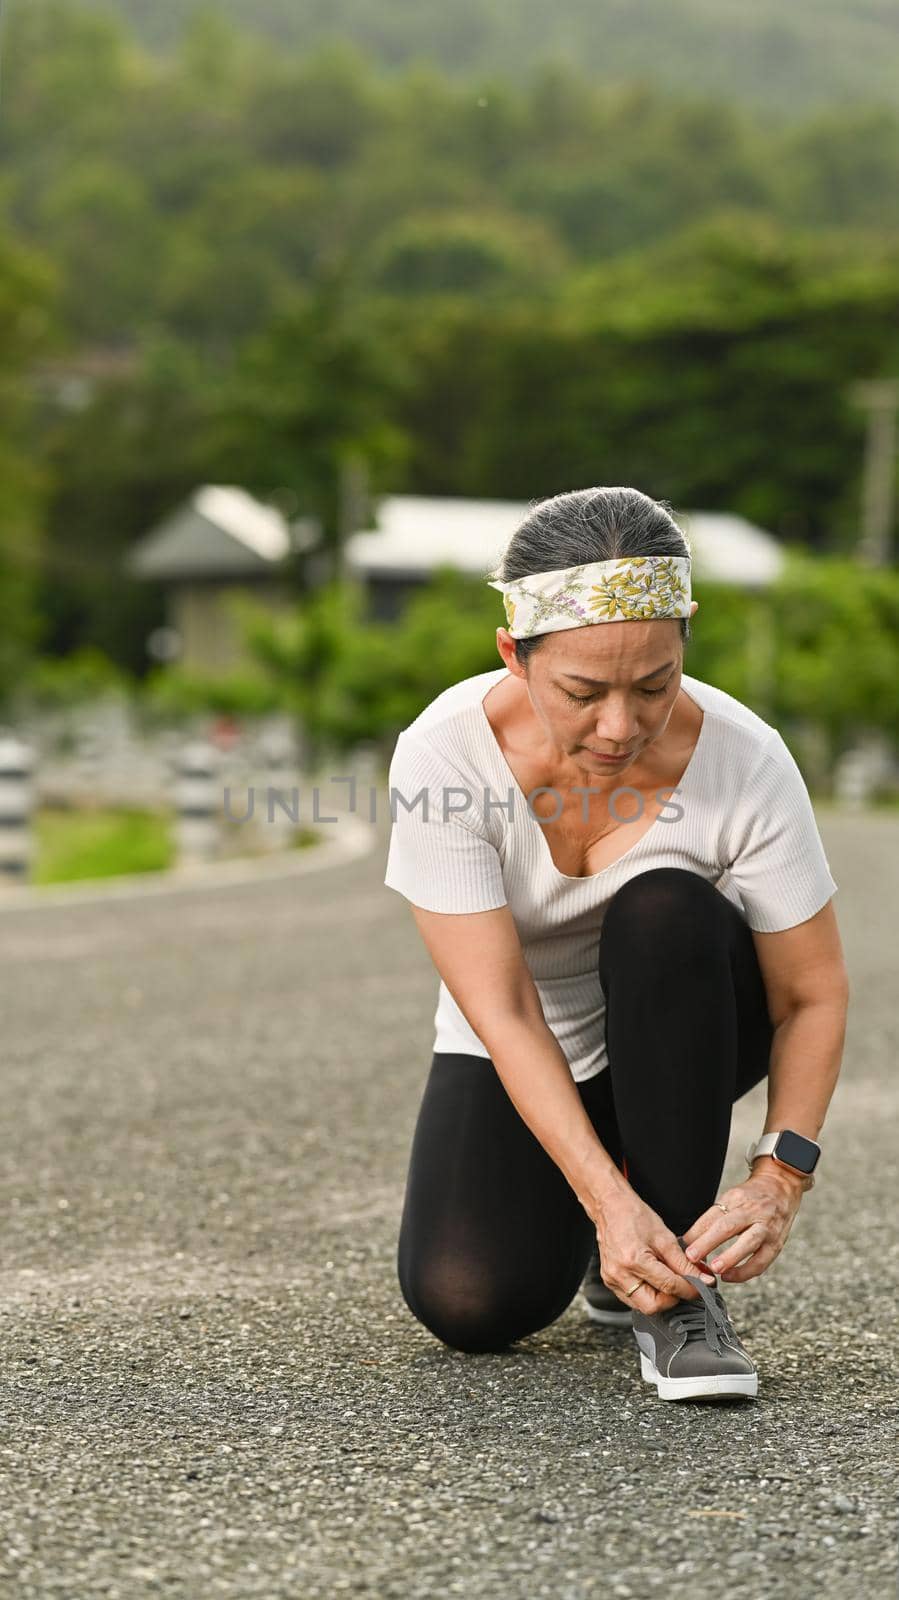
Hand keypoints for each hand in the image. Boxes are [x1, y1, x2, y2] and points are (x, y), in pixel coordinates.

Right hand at [594, 1179, 715, 1315]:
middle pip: (654, 1306)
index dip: (690, 1289)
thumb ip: (684, 1263)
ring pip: (643, 1307)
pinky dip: (648, 1295)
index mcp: (634, 1260)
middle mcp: (619, 1274)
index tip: (703, 1286)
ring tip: (668, 1281)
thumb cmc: (635, 1217)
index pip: (669, 1286)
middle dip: (673, 1299)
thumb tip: (703, 1279)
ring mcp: (612, 1280)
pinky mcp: (610, 1283)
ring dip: (661, 1299)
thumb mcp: (665, 1237)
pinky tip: (653, 1280)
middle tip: (684, 1285)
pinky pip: (633, 1300)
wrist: (610, 1208)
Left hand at [681, 1162, 808, 1283]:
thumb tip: (687, 1242)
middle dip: (708, 1242)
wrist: (781, 1188)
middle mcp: (751, 1211)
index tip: (681, 1246)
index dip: (696, 1232)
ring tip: (715, 1269)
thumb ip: (711, 1219)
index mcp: (735, 1199)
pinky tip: (730, 1276)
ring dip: (731, 1257)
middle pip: (728, 1226)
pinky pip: (762, 1261)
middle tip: (692, 1257)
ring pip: (749, 1242)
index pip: (712, 1215)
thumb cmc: (750, 1198)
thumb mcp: (730, 1199)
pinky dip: (746, 1271)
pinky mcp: (777, 1243)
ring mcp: (766, 1227)